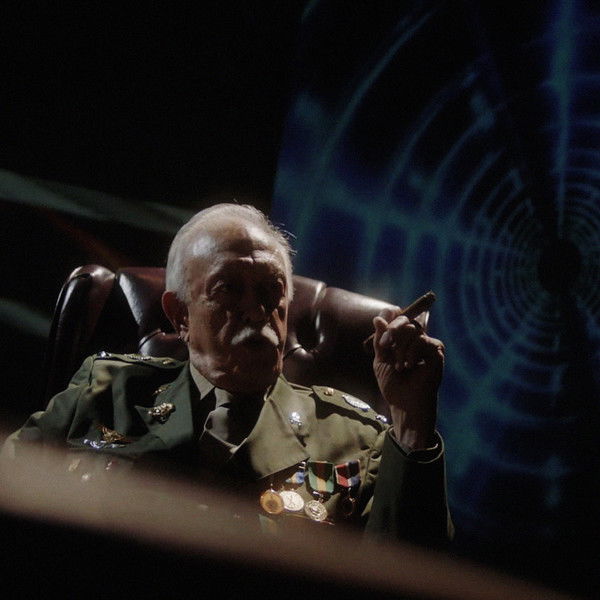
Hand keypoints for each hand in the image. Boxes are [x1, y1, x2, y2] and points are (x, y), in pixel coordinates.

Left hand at [372, 307, 444, 449]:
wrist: (405, 403)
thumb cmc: (393, 384)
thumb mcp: (381, 359)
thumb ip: (380, 339)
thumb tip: (378, 317)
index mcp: (401, 339)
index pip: (397, 318)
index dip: (390, 316)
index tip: (381, 323)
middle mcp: (414, 339)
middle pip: (404, 320)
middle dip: (392, 330)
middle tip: (385, 345)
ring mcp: (426, 343)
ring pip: (412, 328)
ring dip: (400, 347)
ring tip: (399, 366)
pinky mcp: (436, 350)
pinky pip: (422, 339)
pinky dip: (411, 352)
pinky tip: (410, 366)